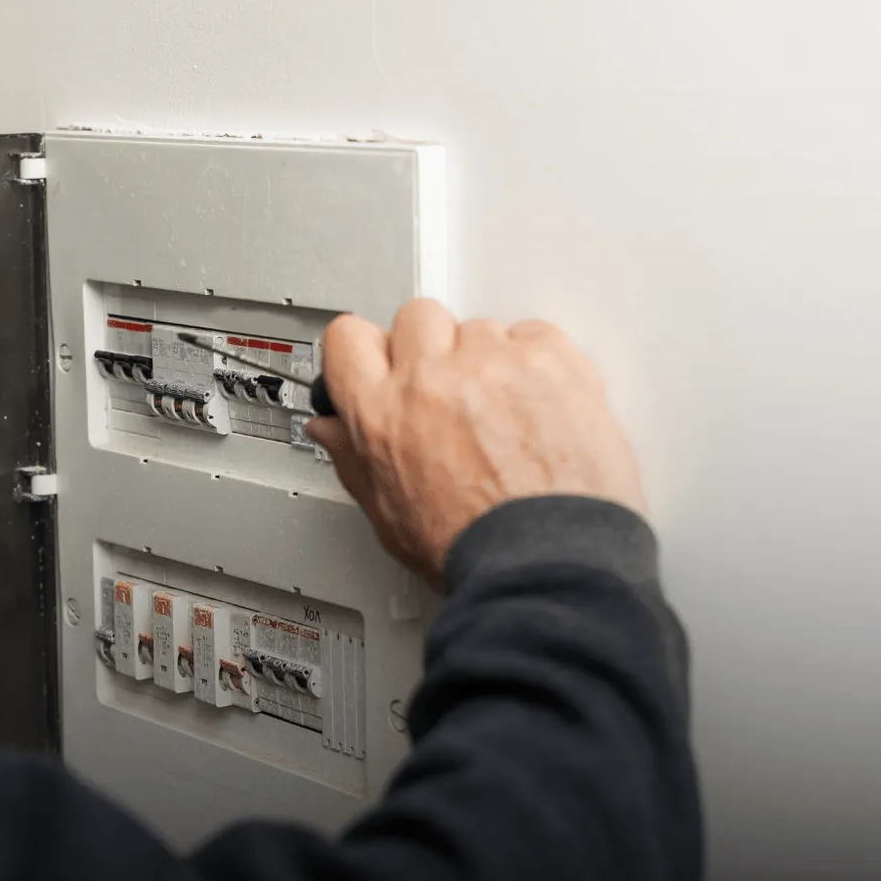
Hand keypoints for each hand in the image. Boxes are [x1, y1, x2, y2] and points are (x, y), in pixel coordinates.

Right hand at [305, 301, 645, 590]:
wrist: (547, 563)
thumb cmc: (473, 549)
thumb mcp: (387, 515)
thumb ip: (353, 460)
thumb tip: (331, 431)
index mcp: (381, 413)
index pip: (348, 338)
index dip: (365, 350)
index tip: (381, 361)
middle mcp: (431, 378)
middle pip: (417, 318)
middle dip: (430, 348)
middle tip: (450, 391)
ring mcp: (492, 365)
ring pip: (478, 326)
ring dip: (487, 358)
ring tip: (505, 411)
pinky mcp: (548, 362)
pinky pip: (534, 333)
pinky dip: (537, 360)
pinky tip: (539, 402)